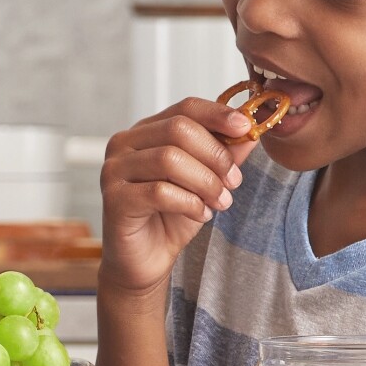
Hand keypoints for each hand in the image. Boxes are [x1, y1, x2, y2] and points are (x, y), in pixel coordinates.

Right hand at [99, 97, 257, 297]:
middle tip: (234, 182)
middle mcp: (124, 144)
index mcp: (146, 132)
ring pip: (169, 159)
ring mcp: (115, 170)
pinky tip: (200, 214)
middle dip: (216, 155)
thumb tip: (251, 131)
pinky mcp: (114, 198)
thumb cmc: (172, 216)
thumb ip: (224, 154)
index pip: (184, 108)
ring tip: (220, 202)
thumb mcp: (206, 180)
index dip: (217, 114)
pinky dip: (190, 203)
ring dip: (206, 182)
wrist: (146, 257)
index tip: (246, 126)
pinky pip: (160, 192)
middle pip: (179, 129)